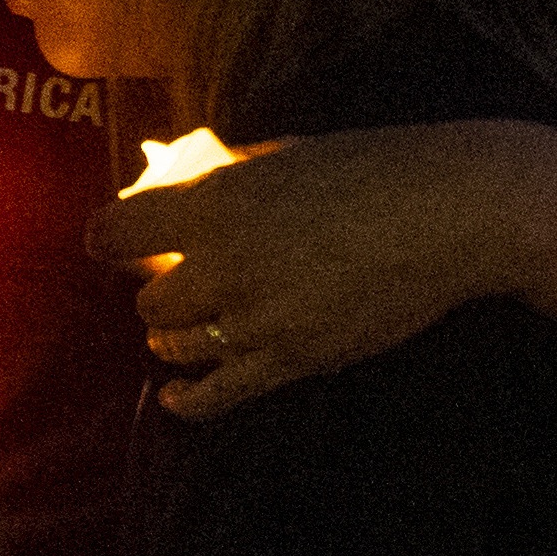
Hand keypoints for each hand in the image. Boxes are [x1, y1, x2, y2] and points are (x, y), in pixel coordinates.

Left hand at [127, 125, 513, 418]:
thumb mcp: (282, 155)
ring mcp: (257, 319)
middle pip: (148, 299)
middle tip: (180, 281)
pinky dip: (191, 400)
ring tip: (182, 329)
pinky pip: (220, 394)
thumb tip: (179, 185)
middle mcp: (223, 264)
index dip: (108, 238)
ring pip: (177, 344)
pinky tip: (177, 398)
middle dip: (160, 291)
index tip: (115, 241)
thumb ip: (224, 178)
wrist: (447, 213)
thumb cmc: (372, 169)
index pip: (115, 232)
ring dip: (175, 335)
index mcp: (214, 203)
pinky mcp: (294, 358)